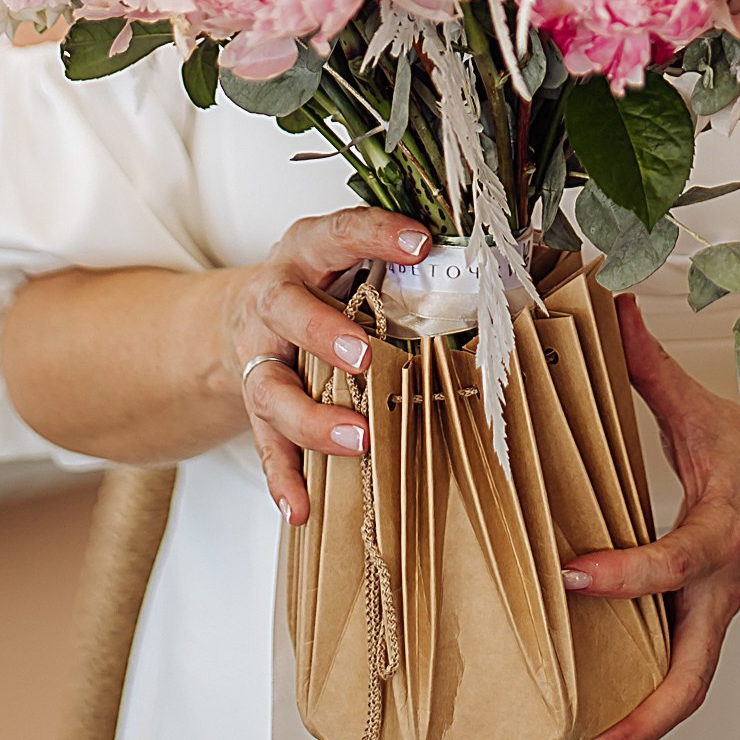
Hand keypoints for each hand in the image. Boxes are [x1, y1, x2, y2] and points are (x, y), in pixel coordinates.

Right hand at [222, 204, 431, 521]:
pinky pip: (265, 444)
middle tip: (365, 356)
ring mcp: (259, 355)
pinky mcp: (254, 405)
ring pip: (271, 386)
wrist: (246, 316)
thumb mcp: (348, 258)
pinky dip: (284, 477)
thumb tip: (493, 269)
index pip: (339, 232)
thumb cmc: (320, 285)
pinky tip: (302, 508)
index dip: (376, 234)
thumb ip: (401, 265)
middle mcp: (273, 299)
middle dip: (324, 332)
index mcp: (307, 252)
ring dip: (311, 416)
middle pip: (286, 309)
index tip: (421, 244)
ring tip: (356, 438)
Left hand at [562, 294, 739, 739]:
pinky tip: (603, 714)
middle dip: (645, 715)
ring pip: (691, 690)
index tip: (572, 574)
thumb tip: (608, 305)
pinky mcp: (709, 625)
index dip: (624, 575)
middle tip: (588, 737)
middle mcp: (721, 588)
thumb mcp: (698, 406)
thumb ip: (646, 364)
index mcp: (720, 533)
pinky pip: (684, 676)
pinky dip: (648, 703)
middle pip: (693, 675)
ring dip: (645, 726)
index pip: (672, 565)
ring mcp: (717, 615)